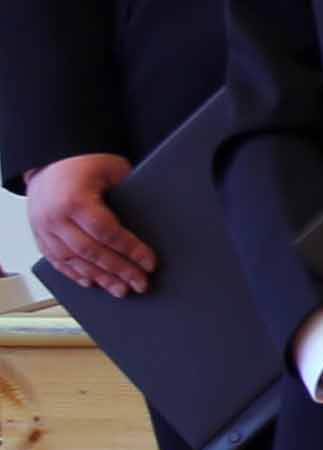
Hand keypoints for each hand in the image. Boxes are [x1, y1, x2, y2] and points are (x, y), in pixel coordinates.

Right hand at [20, 156, 150, 297]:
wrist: (50, 160)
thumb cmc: (85, 162)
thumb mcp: (113, 169)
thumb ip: (130, 193)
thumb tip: (156, 219)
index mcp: (74, 200)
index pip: (107, 232)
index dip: (130, 250)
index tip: (149, 263)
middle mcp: (55, 218)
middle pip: (91, 252)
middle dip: (119, 271)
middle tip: (140, 284)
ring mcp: (43, 228)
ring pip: (73, 261)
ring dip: (99, 278)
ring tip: (121, 290)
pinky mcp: (39, 235)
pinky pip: (56, 260)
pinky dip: (75, 274)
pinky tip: (91, 283)